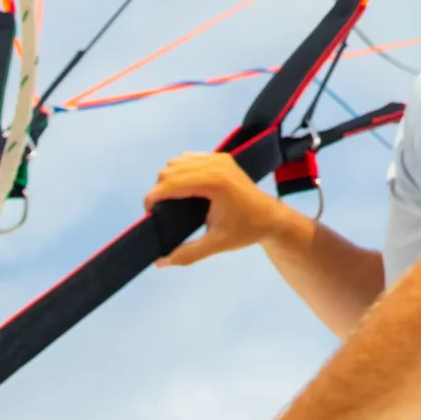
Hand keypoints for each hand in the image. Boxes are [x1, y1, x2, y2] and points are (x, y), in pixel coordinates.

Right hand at [146, 152, 288, 266]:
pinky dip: (180, 170)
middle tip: (160, 212)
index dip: (154, 196)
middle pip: (170, 170)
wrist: (271, 217)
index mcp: (214, 182)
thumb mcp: (216, 245)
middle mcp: (215, 164)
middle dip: (160, 189)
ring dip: (169, 179)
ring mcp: (218, 158)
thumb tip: (160, 262)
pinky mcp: (221, 157)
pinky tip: (184, 188)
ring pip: (178, 161)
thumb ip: (187, 254)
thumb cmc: (246, 230)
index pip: (172, 182)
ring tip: (170, 201)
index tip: (148, 213)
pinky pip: (189, 158)